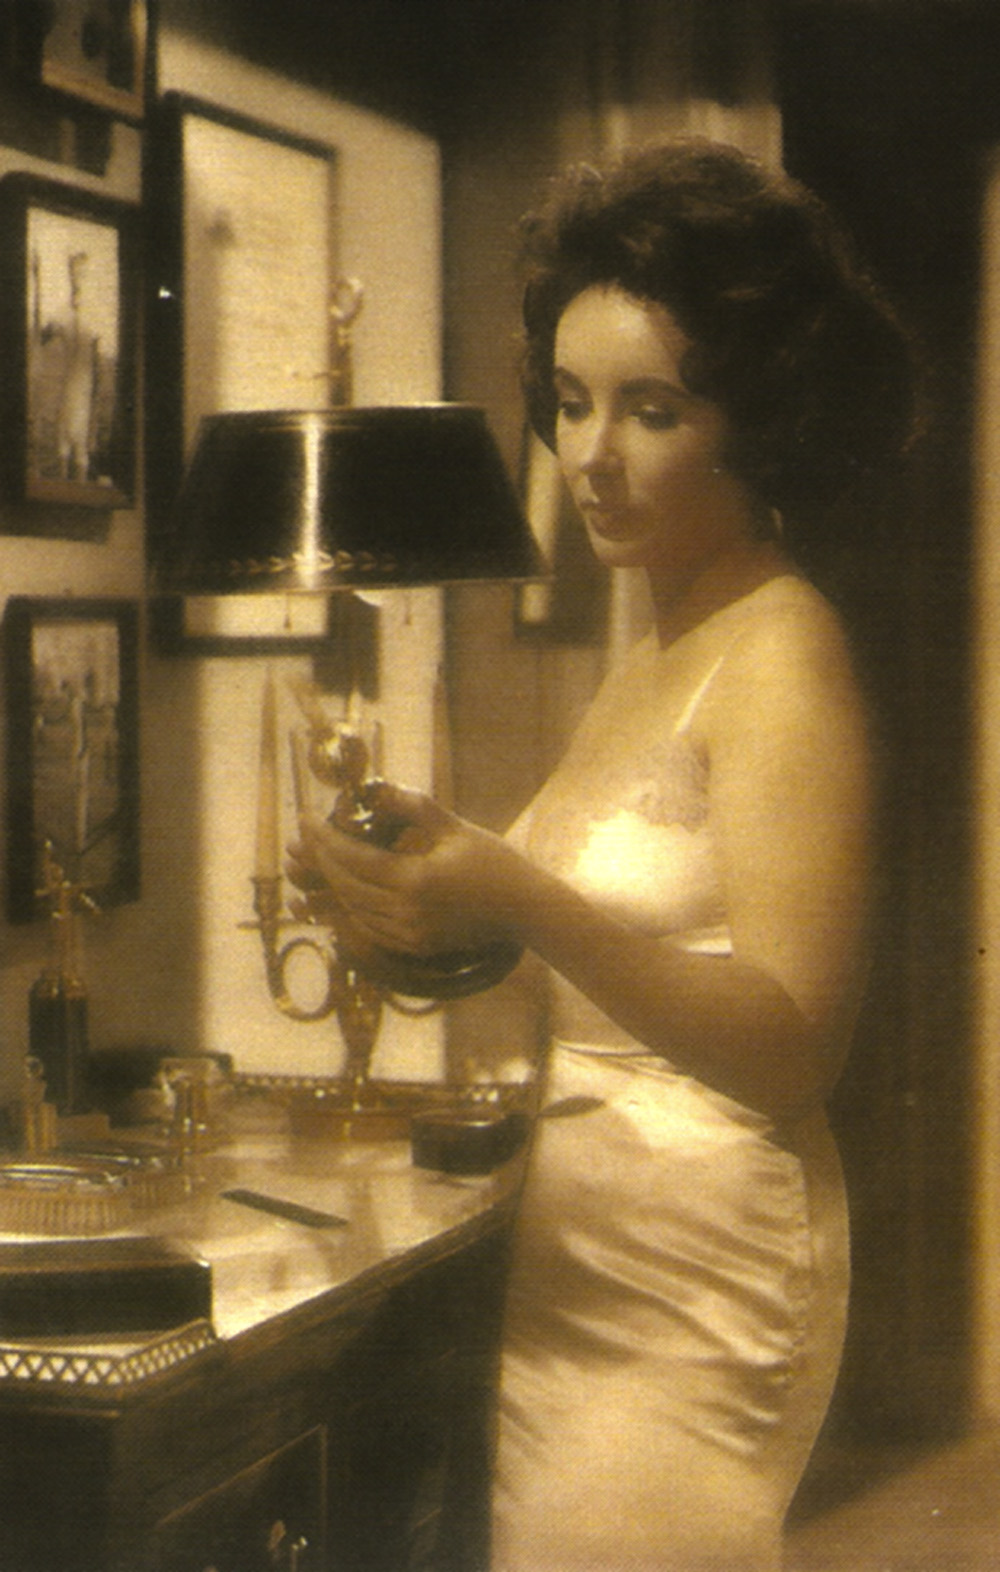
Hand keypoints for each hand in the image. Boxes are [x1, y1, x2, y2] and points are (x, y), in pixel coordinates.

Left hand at [286, 783, 517, 957]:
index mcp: (416, 879)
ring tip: (319, 861)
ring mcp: (411, 934)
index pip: (352, 858)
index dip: (323, 838)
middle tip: (305, 838)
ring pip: (354, 910)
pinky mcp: (416, 947)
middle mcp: (408, 912)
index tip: (306, 818)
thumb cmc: (495, 863)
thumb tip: (376, 788)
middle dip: (321, 860)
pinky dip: (352, 909)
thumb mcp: (455, 827)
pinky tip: (345, 892)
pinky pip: (371, 928)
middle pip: (347, 885)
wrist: (525, 911)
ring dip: (333, 885)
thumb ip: (413, 807)